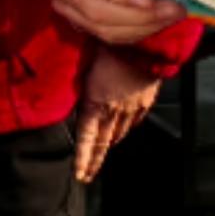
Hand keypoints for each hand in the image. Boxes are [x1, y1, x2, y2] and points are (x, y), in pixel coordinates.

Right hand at [41, 0, 173, 45]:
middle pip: (94, 8)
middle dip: (137, 14)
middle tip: (173, 9)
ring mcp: (64, 2)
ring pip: (102, 26)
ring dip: (140, 26)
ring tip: (172, 15)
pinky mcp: (78, 18)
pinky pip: (107, 33)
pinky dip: (135, 31)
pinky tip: (158, 22)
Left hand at [71, 45, 164, 183]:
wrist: (142, 41)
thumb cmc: (109, 47)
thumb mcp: (84, 67)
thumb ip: (78, 87)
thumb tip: (69, 94)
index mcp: (95, 104)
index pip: (86, 140)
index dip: (82, 160)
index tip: (79, 174)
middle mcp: (114, 111)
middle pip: (103, 143)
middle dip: (94, 161)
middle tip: (88, 175)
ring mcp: (132, 107)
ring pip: (119, 133)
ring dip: (109, 144)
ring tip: (102, 152)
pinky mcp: (146, 101)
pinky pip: (134, 121)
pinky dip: (126, 128)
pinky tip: (122, 130)